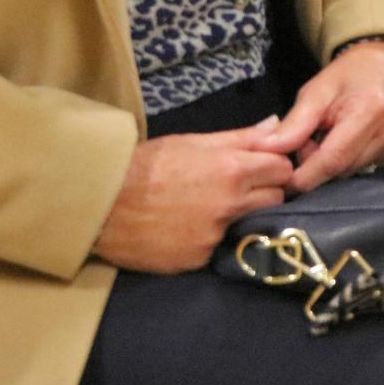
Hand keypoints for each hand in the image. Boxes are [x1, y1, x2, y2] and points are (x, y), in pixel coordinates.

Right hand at [92, 123, 294, 273]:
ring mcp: (214, 235)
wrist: (100, 204)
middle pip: (275, 199)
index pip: (283, 169)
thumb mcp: (192, 142)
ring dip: (239, 216)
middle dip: (265, 192)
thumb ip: (240, 137)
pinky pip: (218, 246)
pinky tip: (188, 228)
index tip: (264, 168)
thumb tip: (276, 125)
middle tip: (239, 188)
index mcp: (232, 170)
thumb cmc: (144, 165)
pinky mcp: (198, 259)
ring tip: (210, 208)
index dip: (276, 166)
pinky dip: (210, 238)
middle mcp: (230, 205)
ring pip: (249, 224)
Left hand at [253, 41, 383, 193]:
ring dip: (337, 163)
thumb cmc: (349, 75)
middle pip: (344, 169)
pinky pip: (372, 167)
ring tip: (333, 138)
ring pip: (356, 171)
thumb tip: (264, 150)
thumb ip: (293, 124)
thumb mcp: (316, 91)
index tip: (285, 178)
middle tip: (311, 141)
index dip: (306, 175)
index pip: (333, 160)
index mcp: (370, 110)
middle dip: (319, 165)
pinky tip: (355, 141)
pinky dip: (356, 160)